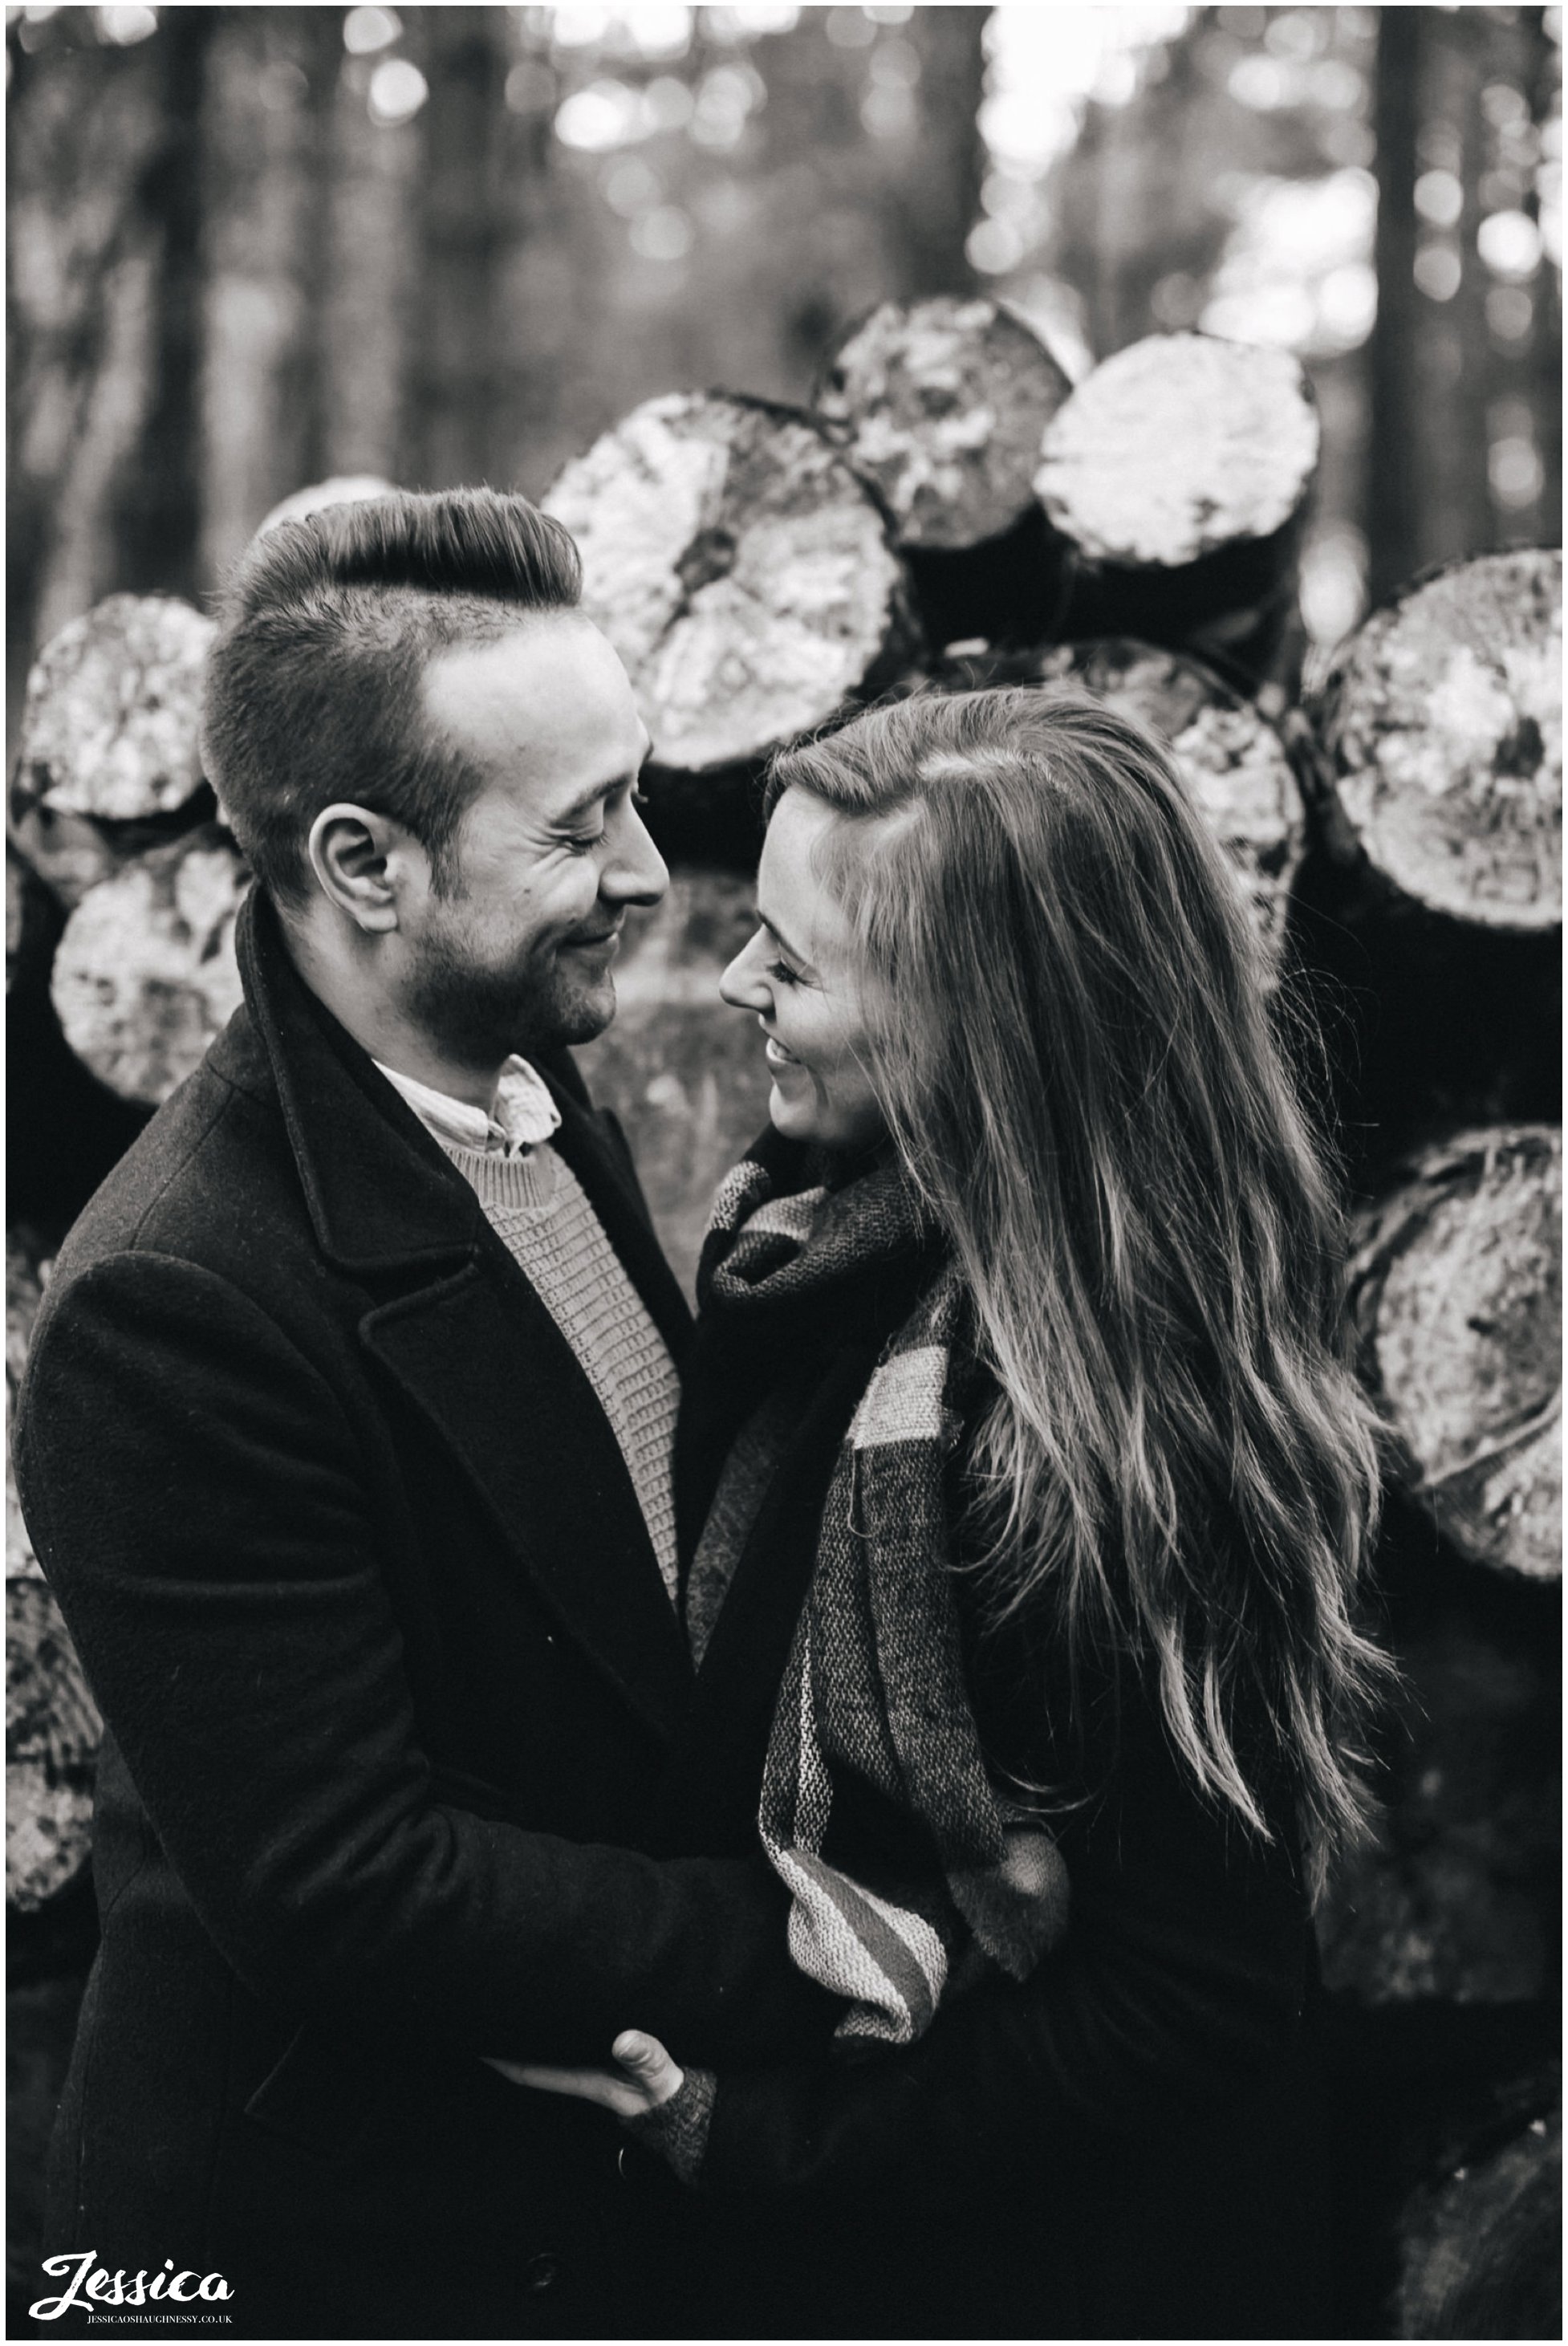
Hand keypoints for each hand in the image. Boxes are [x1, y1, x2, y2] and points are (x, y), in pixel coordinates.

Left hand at [484, 2029, 684, 2119]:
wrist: (695, 2124)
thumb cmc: (675, 2105)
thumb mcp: (663, 2081)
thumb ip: (648, 2060)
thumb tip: (623, 2039)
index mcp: (588, 2080)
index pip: (533, 2071)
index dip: (502, 2060)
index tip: (474, 2044)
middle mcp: (586, 2076)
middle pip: (536, 2060)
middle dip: (510, 2040)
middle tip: (483, 2011)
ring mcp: (598, 2073)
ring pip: (554, 2053)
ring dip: (534, 2036)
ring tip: (511, 2008)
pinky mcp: (613, 2066)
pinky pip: (574, 2046)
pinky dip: (560, 2031)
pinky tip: (557, 2015)